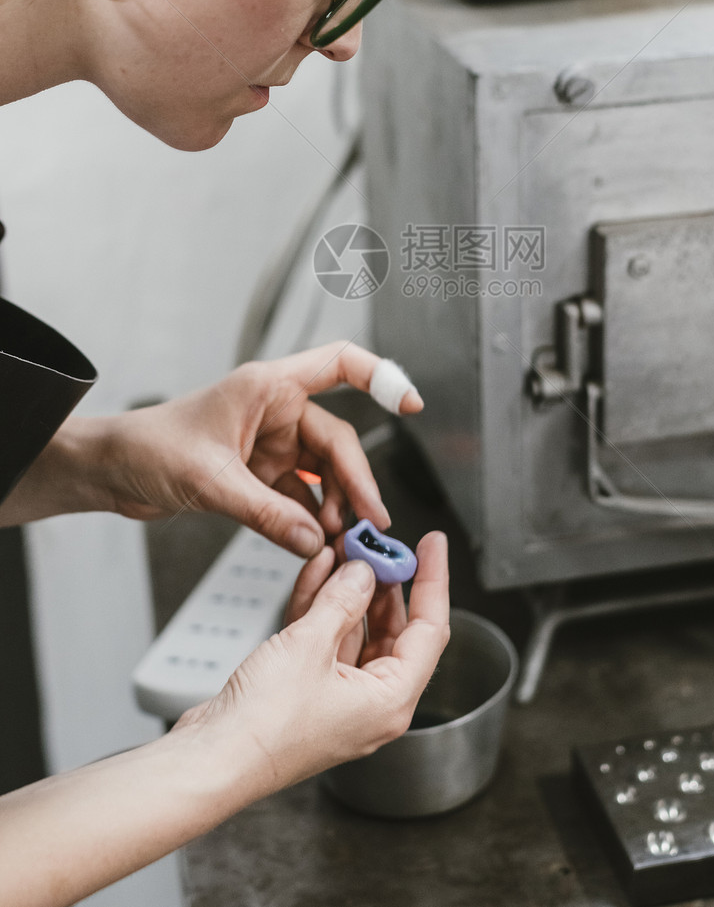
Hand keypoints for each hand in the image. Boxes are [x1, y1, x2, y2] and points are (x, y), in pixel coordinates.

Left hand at [0, 342, 421, 556]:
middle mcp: (276, 411)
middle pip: (337, 440)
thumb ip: (266, 513)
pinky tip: (317, 541)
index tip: (409, 403)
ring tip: (342, 539)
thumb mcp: (210, 481)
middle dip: (355, 481)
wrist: (111, 471)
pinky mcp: (260, 473)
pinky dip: (312, 518)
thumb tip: (314, 539)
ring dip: (336, 504)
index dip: (381, 377)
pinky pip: (300, 495)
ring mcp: (270, 443)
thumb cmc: (148, 447)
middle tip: (370, 522)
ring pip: (322, 472)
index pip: (340, 364)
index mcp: (268, 387)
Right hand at [173, 531, 449, 800]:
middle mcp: (372, 703)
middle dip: (384, 582)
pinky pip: (328, 641)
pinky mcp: (309, 691)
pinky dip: (324, 607)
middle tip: (377, 545)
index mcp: (390, 700)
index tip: (431, 544)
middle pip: (394, 628)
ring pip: (357, 630)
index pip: (430, 629)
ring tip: (345, 548)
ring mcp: (340, 697)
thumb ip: (342, 602)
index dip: (433, 580)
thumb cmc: (263, 726)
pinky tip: (320, 571)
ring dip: (349, 589)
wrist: (212, 758)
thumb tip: (364, 573)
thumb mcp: (309, 646)